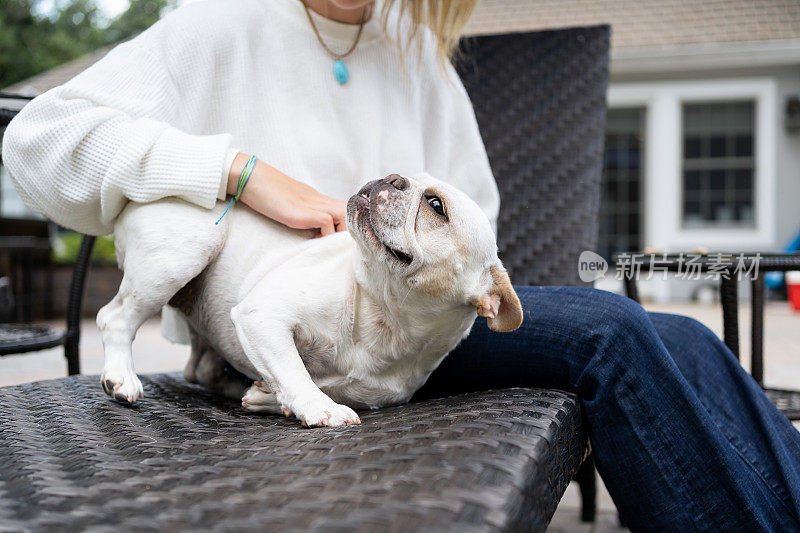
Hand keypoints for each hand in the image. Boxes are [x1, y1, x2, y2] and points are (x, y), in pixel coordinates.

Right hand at [228, 152, 346, 235]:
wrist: (252, 178)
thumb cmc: (268, 193)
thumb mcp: (294, 206)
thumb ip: (307, 217)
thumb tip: (314, 235)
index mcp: (321, 200)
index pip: (348, 212)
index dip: (349, 226)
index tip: (338, 241)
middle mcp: (322, 201)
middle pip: (352, 214)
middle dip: (350, 232)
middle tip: (337, 246)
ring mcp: (314, 204)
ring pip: (345, 218)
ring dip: (340, 235)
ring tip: (327, 246)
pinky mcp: (304, 211)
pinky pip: (327, 223)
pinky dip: (324, 236)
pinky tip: (312, 241)